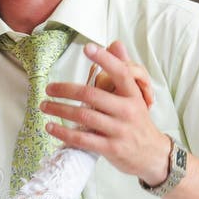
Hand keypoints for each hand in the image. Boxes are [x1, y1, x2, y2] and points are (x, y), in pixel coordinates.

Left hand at [41, 41, 170, 185]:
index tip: (87, 48)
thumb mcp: (135, 97)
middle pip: (92, 95)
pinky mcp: (111, 148)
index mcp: (133, 95)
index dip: (104, 59)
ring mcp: (119, 131)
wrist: (153, 155)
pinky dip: (63, 133)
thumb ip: (123, 70)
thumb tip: (115, 43)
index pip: (120, 72)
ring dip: (59, 110)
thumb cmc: (137, 122)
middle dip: (65, 90)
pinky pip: (82, 139)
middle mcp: (127, 111)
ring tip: (44, 106)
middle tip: (48, 88)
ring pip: (84, 116)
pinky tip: (51, 127)